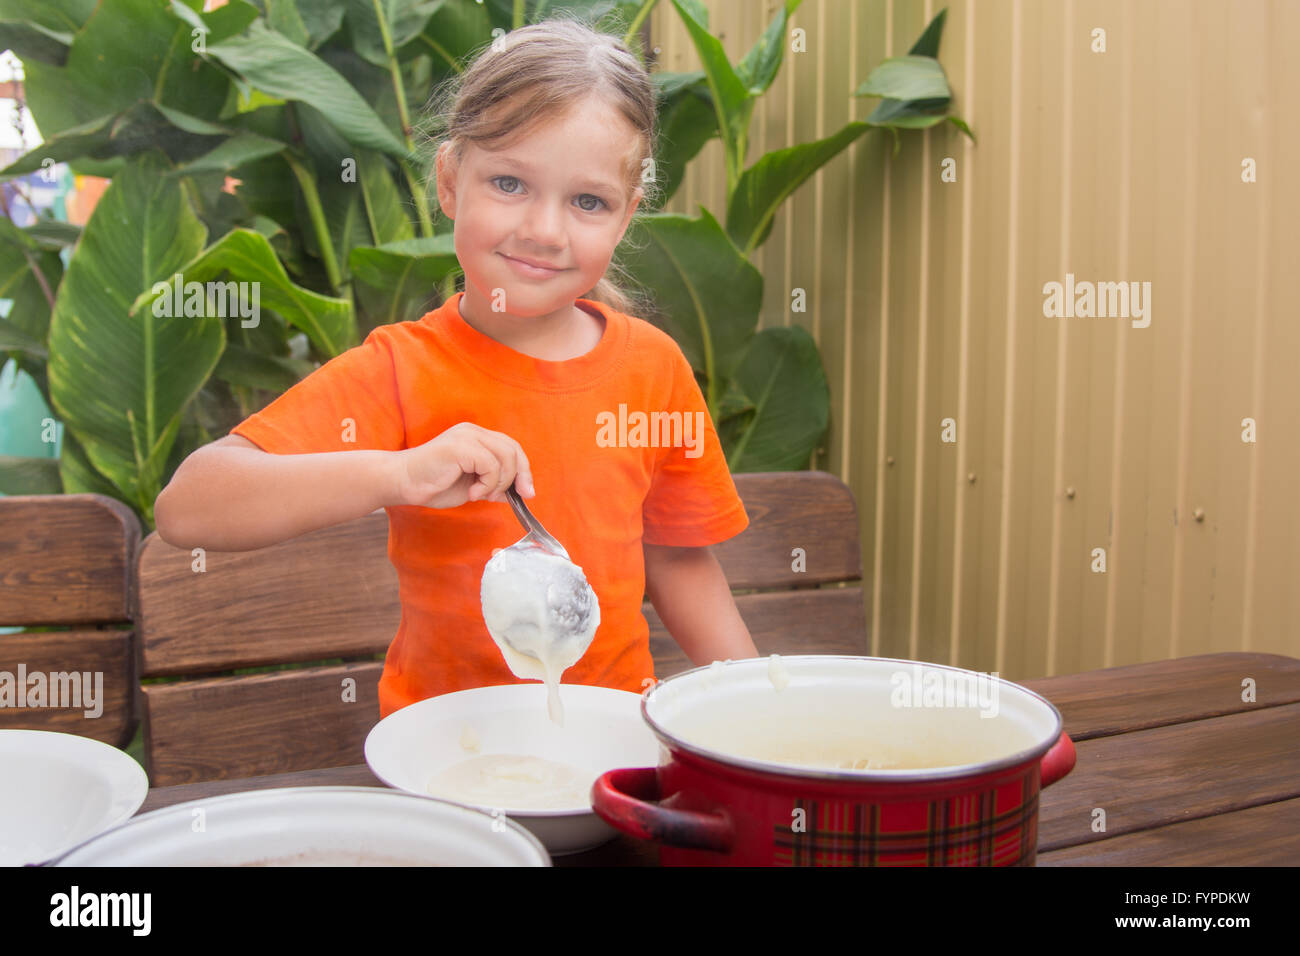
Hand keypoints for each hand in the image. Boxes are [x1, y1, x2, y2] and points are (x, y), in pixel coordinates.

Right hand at [392, 422, 534, 508]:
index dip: (524, 470)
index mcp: (477, 438)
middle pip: (513, 450)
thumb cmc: (433, 485)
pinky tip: (471, 493)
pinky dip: (486, 484)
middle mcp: (474, 432)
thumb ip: (494, 485)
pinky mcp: (460, 446)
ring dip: (498, 484)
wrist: (404, 483)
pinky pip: (490, 465)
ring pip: (505, 457)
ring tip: (480, 495)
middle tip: (504, 498)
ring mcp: (467, 436)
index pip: (512, 448)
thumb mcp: (472, 487)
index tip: (527, 493)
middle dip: (518, 478)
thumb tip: (518, 492)